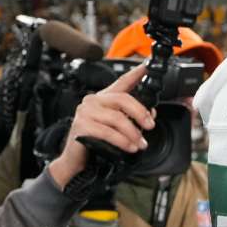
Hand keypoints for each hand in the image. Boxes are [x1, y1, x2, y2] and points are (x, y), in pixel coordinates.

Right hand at [47, 63, 154, 188]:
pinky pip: (108, 132)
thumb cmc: (96, 141)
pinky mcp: (81, 126)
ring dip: (133, 133)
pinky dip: (122, 141)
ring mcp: (85, 112)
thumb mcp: (117, 127)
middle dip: (140, 113)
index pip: (121, 82)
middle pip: (123, 99)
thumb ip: (132, 118)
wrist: (76, 159)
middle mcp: (93, 101)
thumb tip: (150, 114)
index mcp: (103, 99)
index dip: (135, 74)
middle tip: (150, 126)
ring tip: (140, 144)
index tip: (147, 66)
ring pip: (117, 118)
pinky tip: (129, 147)